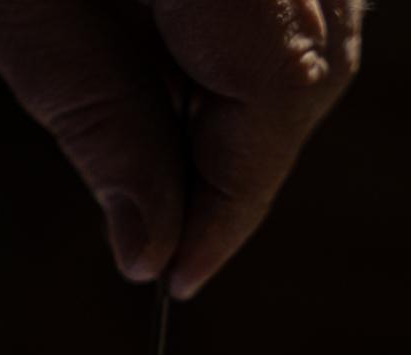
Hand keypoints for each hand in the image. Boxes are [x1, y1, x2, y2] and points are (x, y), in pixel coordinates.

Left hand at [0, 0, 362, 297]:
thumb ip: (95, 117)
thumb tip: (152, 247)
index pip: (282, 86)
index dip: (239, 197)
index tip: (179, 274)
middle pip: (315, 59)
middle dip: (242, 161)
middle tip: (169, 232)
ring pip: (315, 25)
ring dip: (245, 106)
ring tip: (163, 154)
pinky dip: (239, 44)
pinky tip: (173, 74)